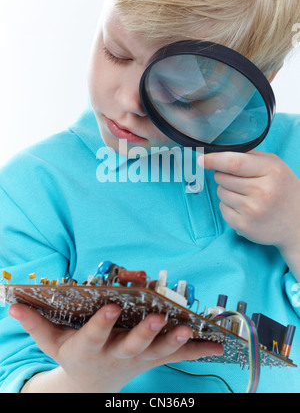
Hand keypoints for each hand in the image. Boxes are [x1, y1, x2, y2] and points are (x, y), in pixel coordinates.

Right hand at [9, 303, 222, 392]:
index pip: (95, 335)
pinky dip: (197, 351)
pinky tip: (217, 345)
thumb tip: (12, 304)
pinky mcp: (153, 359)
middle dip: (145, 334)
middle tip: (156, 319)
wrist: (93, 383)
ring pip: (159, 352)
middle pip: (132, 346)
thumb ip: (35, 323)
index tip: (109, 306)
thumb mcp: (51, 342)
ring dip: (176, 341)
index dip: (101, 323)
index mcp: (90, 349)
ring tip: (191, 327)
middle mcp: (117, 355)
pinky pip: (178, 356)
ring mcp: (138, 360)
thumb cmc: (72, 355)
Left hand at [199, 151, 299, 279]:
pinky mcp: (244, 226)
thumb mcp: (274, 166)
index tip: (202, 159)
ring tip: (246, 195)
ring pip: (220, 192)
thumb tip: (219, 149)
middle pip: (222, 177)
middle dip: (224, 175)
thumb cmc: (282, 189)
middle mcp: (262, 191)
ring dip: (227, 191)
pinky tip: (245, 208)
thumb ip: (248, 155)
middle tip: (241, 180)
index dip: (214, 160)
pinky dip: (228, 206)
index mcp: (271, 171)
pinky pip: (222, 209)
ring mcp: (252, 210)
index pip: (234, 162)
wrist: (298, 223)